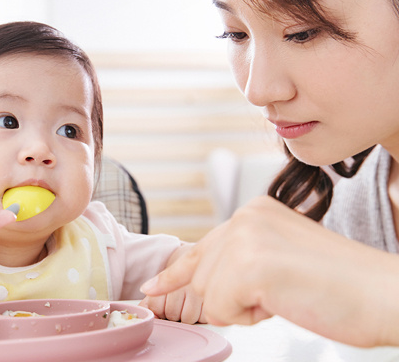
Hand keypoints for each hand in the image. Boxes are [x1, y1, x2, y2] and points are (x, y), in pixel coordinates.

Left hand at [140, 196, 398, 346]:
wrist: (382, 294)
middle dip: (229, 297)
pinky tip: (281, 300)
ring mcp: (245, 237)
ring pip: (208, 295)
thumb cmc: (337, 285)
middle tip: (276, 292)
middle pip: (201, 275)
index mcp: (254, 211)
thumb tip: (195, 282)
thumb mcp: (278, 260)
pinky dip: (249, 317)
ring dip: (243, 308)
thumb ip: (238, 261)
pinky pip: (221, 309)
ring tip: (284, 294)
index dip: (175, 274)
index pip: (202, 248)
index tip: (153, 288)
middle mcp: (245, 217)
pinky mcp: (249, 264)